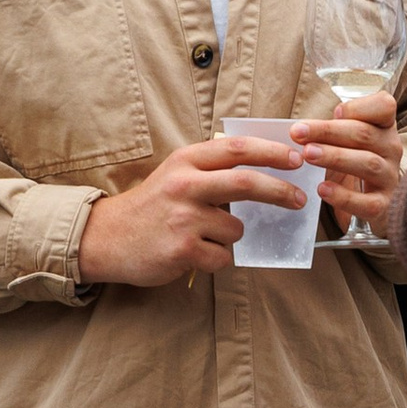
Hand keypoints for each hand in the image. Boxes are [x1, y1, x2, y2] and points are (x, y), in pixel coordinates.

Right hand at [77, 134, 307, 287]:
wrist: (108, 238)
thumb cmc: (151, 206)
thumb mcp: (176, 173)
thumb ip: (211, 168)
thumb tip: (264, 166)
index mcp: (185, 161)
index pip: (238, 149)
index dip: (272, 152)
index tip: (297, 158)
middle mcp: (184, 185)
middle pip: (247, 183)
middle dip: (280, 191)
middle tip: (299, 199)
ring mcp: (183, 218)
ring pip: (236, 229)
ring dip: (231, 237)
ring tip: (205, 236)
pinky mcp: (182, 249)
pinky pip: (221, 256)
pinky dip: (215, 258)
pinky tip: (193, 253)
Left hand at [298, 89, 401, 231]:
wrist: (370, 199)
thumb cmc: (354, 159)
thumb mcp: (348, 138)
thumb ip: (334, 128)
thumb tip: (305, 128)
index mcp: (384, 126)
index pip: (384, 106)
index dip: (359, 107)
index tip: (334, 112)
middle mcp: (391, 148)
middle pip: (364, 134)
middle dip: (328, 132)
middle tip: (298, 133)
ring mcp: (390, 177)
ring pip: (367, 163)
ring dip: (335, 157)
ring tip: (308, 155)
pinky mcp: (384, 204)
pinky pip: (367, 202)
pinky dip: (344, 196)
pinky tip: (323, 189)